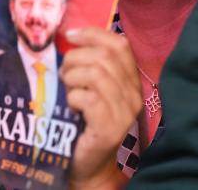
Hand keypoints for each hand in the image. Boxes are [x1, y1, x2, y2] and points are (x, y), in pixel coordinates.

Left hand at [60, 27, 141, 188]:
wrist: (87, 164)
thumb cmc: (85, 121)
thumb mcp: (92, 87)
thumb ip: (91, 64)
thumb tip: (71, 36)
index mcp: (132, 80)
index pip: (121, 44)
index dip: (94, 34)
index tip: (70, 36)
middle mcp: (134, 94)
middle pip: (105, 57)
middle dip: (76, 58)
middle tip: (63, 73)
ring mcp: (125, 112)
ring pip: (96, 74)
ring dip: (72, 77)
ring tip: (66, 89)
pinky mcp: (110, 127)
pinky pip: (88, 98)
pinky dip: (73, 97)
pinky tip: (71, 106)